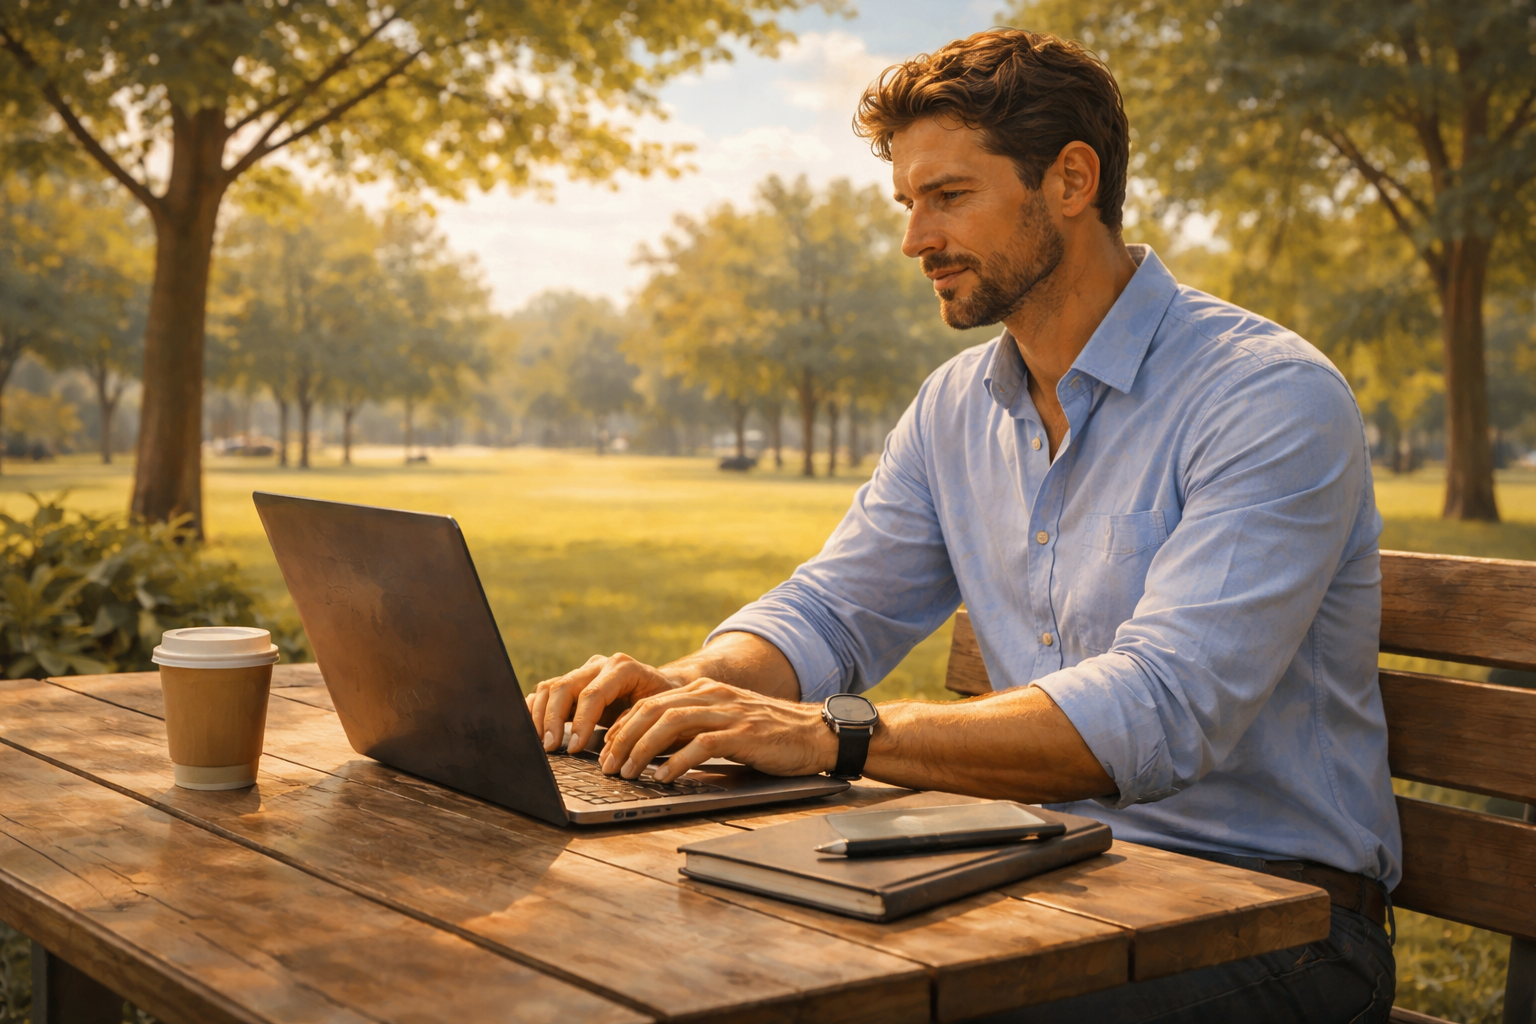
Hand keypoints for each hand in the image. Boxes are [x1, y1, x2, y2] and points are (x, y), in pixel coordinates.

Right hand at [526, 653, 681, 753]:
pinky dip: (536, 708)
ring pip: (551, 687)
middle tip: (550, 748)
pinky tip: (531, 727)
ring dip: (541, 716)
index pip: (592, 693)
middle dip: (553, 719)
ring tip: (540, 743)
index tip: (574, 748)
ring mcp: (583, 671)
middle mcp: (599, 664)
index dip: (581, 722)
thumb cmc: (664, 703)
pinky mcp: (573, 682)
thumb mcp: (657, 713)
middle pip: (565, 687)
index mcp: (622, 667)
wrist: (666, 687)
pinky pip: (547, 691)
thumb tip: (609, 751)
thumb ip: (632, 725)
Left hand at [598, 679, 838, 782]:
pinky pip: (701, 744)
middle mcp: (712, 696)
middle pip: (653, 710)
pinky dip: (677, 761)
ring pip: (670, 723)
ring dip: (642, 749)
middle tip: (607, 766)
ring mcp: (728, 713)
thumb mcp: (726, 725)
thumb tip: (656, 754)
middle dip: (623, 738)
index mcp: (705, 691)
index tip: (606, 750)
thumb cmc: (770, 736)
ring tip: (628, 773)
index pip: (650, 703)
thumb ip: (696, 731)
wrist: (816, 733)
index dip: (623, 726)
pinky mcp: (743, 733)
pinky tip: (662, 777)